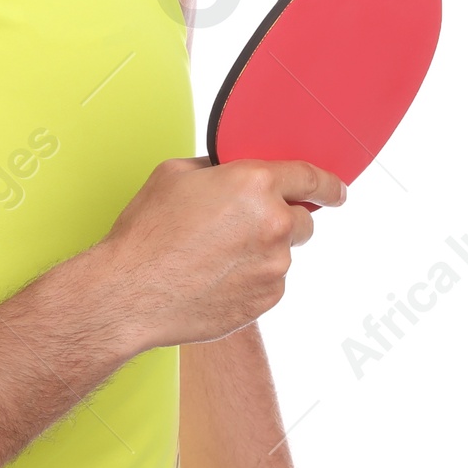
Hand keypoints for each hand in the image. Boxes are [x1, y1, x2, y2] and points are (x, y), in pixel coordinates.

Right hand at [102, 157, 346, 350]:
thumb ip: (215, 168)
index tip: (337, 192)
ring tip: (213, 259)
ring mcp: (274, 266)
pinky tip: (213, 280)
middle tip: (240, 230)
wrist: (130, 293)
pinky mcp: (266, 299)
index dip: (330, 185)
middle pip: (303, 219)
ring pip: (282, 254)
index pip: (313, 178)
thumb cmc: (145, 235)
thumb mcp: (174, 176)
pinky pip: (269, 284)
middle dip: (281, 221)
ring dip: (260, 253)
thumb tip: (229, 172)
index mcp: (255, 184)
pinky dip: (250, 280)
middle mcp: (274, 224)